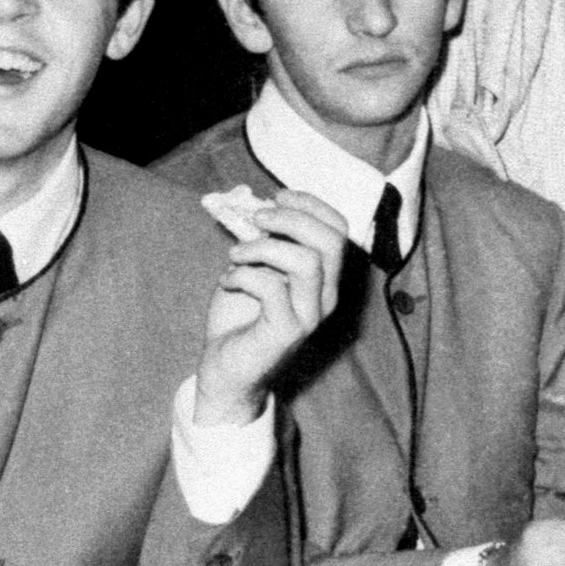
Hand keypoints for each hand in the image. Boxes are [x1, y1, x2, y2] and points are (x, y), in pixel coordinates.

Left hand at [193, 190, 346, 424]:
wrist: (226, 370)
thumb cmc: (238, 318)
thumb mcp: (249, 268)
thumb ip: (258, 239)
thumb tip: (249, 202)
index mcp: (323, 277)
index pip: (339, 229)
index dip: (311, 204)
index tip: (276, 195)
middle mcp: (325, 295)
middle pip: (330, 241)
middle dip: (291, 218)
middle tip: (256, 219)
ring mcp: (309, 315)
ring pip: (307, 261)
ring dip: (263, 247)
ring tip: (235, 255)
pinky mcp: (287, 332)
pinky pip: (271, 288)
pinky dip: (242, 275)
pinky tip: (226, 280)